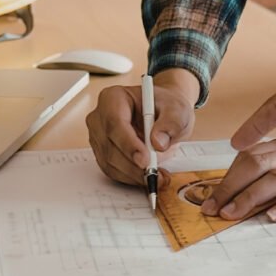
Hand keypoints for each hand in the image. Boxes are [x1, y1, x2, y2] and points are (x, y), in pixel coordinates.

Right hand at [86, 69, 199, 185]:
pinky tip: (148, 176)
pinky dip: (131, 178)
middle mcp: (100, 117)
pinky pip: (112, 171)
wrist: (164, 114)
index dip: (128, 144)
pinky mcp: (103, 153)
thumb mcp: (177, 110)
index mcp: (113, 98)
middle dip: (133, 165)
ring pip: (109, 162)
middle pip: (109, 146)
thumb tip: (158, 143)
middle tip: (155, 174)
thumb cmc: (166, 108)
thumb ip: (171, 123)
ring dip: (134, 174)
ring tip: (158, 175)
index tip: (145, 159)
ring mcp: (99, 137)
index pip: (114, 123)